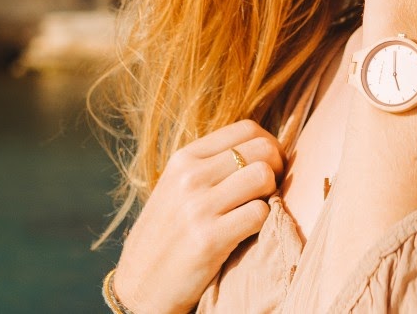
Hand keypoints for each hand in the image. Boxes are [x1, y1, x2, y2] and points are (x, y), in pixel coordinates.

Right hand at [112, 120, 284, 313]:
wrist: (139, 287)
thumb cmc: (167, 236)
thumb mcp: (177, 188)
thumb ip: (211, 166)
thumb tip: (261, 149)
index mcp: (183, 159)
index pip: (246, 129)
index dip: (268, 144)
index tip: (269, 166)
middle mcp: (190, 177)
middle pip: (261, 149)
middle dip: (277, 168)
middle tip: (271, 190)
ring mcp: (198, 207)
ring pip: (263, 176)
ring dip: (271, 194)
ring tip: (258, 210)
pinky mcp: (209, 239)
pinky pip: (259, 214)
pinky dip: (263, 223)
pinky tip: (249, 232)